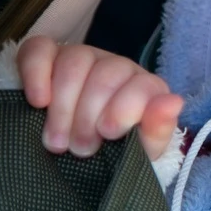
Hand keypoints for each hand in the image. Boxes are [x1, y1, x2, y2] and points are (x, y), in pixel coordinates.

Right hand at [17, 36, 182, 159]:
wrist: (78, 160)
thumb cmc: (114, 155)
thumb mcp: (141, 153)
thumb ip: (158, 129)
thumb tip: (173, 102)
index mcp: (146, 89)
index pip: (143, 85)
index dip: (124, 108)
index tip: (108, 134)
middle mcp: (117, 67)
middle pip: (105, 75)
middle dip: (89, 116)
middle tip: (80, 149)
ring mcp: (83, 57)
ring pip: (74, 61)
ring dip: (63, 106)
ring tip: (57, 142)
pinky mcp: (48, 55)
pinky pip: (39, 50)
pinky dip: (37, 73)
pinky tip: (37, 102)